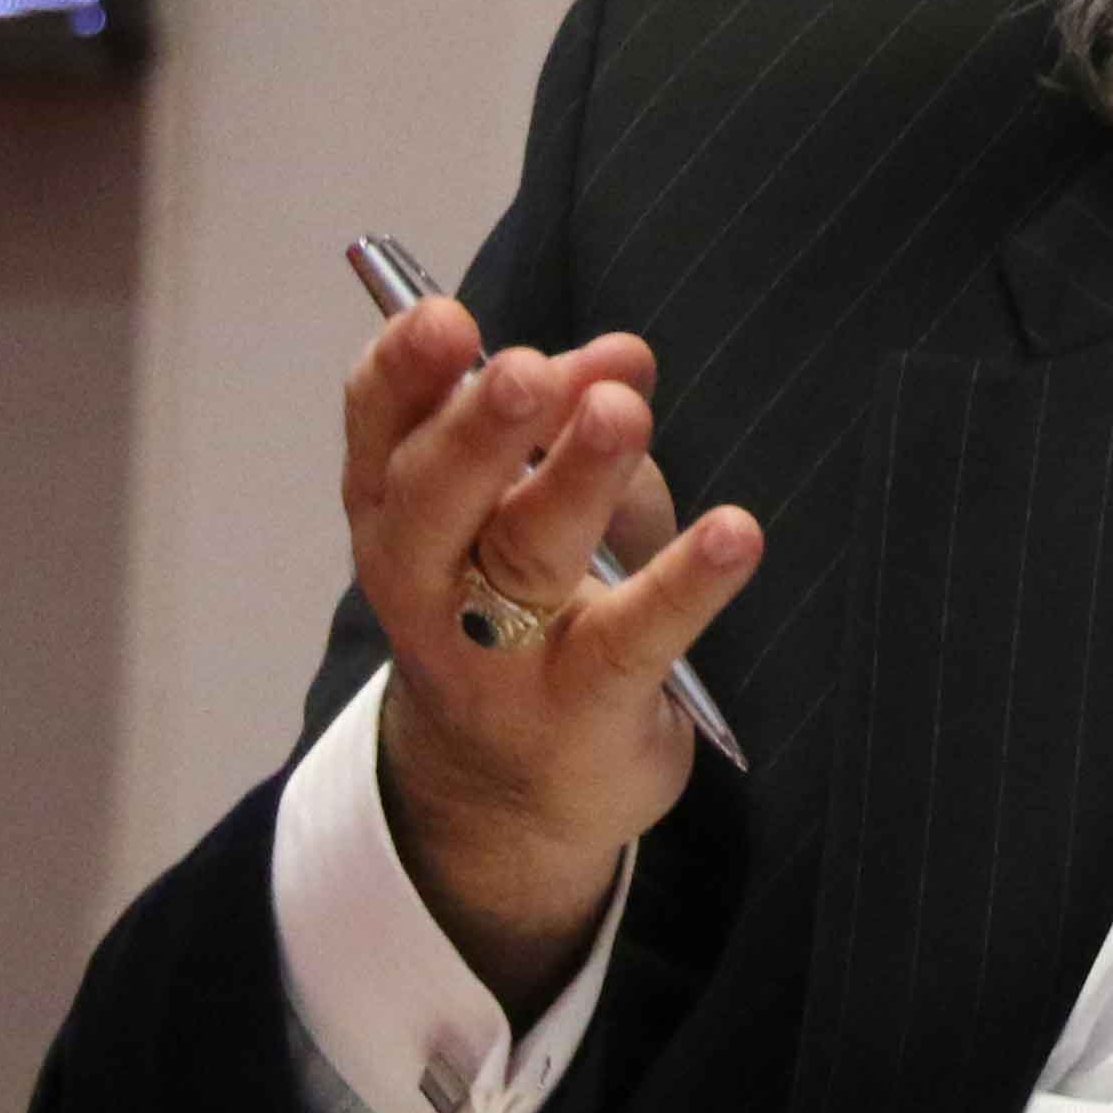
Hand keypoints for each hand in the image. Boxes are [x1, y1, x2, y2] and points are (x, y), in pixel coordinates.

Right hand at [338, 293, 760, 1014]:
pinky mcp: (582, 708)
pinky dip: (684, 584)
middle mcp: (427, 580)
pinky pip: (634, 638)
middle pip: (436, 495)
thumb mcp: (535, 503)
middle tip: (525, 371)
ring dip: (576, 478)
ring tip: (621, 412)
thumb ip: (572, 421)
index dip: (405, 369)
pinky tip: (733, 534)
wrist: (511, 795)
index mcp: (398, 509)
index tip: (447, 318)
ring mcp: (498, 654)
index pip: (379, 426)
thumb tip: (623, 358)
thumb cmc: (525, 610)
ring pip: (528, 554)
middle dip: (479, 427)